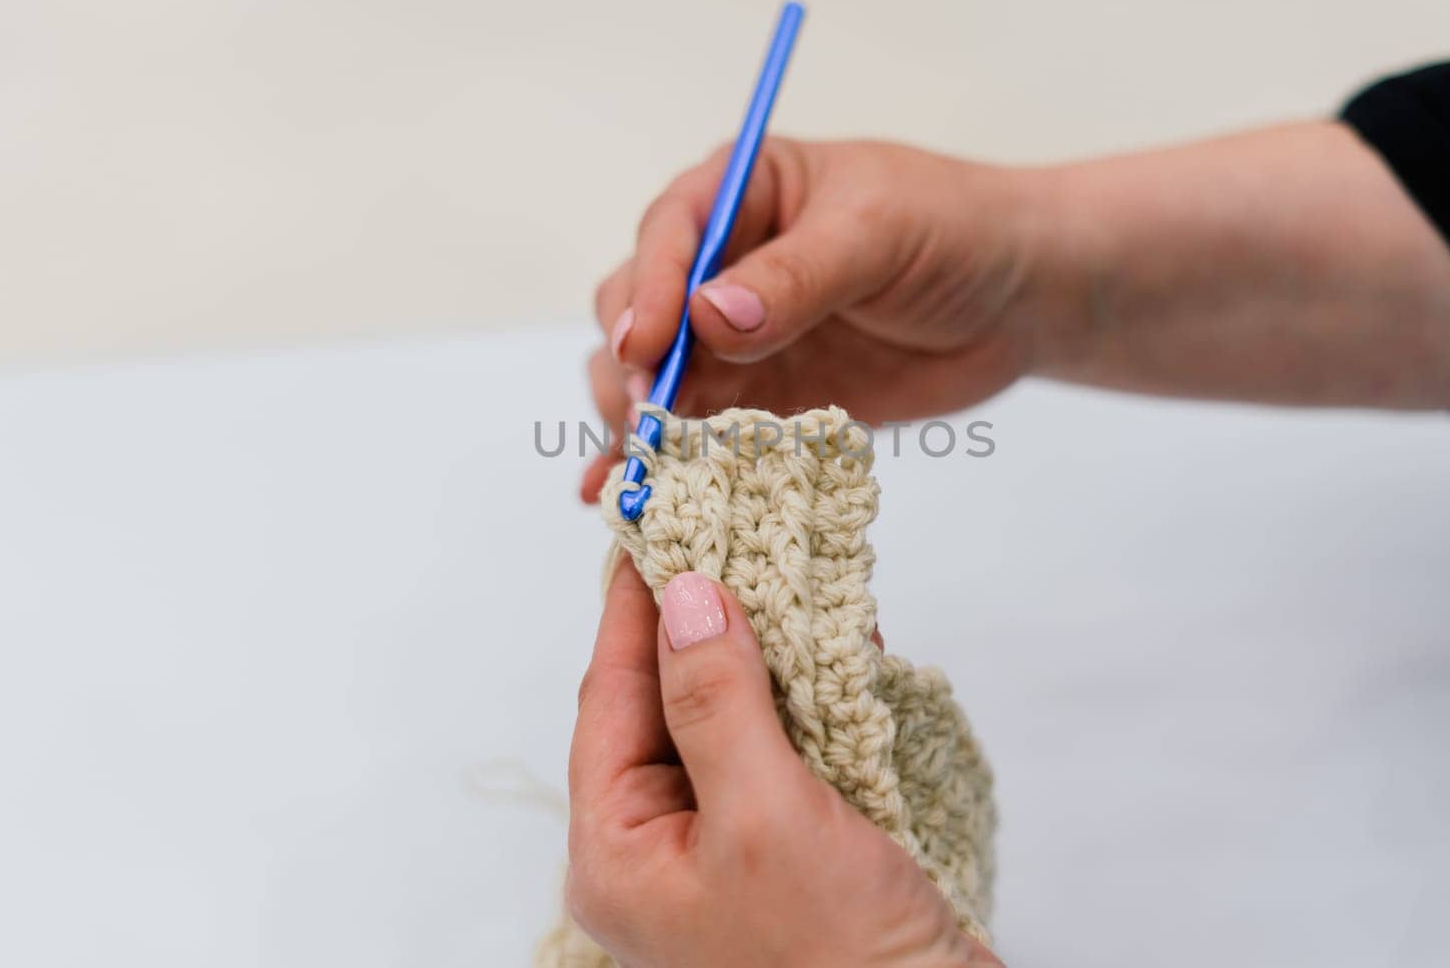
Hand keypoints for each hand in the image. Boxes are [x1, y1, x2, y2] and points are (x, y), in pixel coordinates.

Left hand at [566, 558, 999, 967]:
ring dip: (762, 652)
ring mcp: (726, 850)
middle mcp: (660, 848)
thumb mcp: (766, 816)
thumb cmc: (835, 961)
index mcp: (619, 851)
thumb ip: (717, 703)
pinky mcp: (788, 849)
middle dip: (706, 621)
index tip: (654, 526)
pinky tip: (837, 645)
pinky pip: (781, 748)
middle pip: (666, 703)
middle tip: (730, 534)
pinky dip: (807, 694)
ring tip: (786, 574)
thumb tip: (683, 598)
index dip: (637, 609)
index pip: (612, 698)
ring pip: (729, 719)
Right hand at [582, 139, 1055, 500]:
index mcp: (740, 192)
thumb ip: (797, 276)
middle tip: (646, 418)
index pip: (669, 235)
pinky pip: (697, 429)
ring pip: (651, 376)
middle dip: (632, 363)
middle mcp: (718, 261)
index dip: (648, 292)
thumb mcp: (878, 233)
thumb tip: (710, 319)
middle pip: (636, 308)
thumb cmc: (955, 232)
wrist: (1019, 298)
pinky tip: (641, 493)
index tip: (644, 348)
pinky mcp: (759, 399)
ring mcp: (732, 336)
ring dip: (638, 419)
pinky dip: (669, 461)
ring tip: (641, 465)